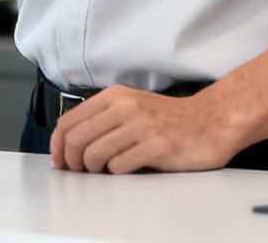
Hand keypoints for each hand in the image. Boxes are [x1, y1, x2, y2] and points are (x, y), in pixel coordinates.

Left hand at [49, 87, 244, 173]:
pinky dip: (117, 172)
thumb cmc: (168, 119)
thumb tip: (68, 142)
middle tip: (80, 171)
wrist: (210, 121)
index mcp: (113, 96)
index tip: (59, 159)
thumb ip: (101, 118)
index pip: (68, 121)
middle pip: (76, 140)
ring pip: (94, 154)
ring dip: (94, 169)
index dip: (57, 145)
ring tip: (105, 170)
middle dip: (72, 161)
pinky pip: (119, 166)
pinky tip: (127, 167)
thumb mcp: (129, 106)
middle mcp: (124, 107)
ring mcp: (141, 126)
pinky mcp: (156, 146)